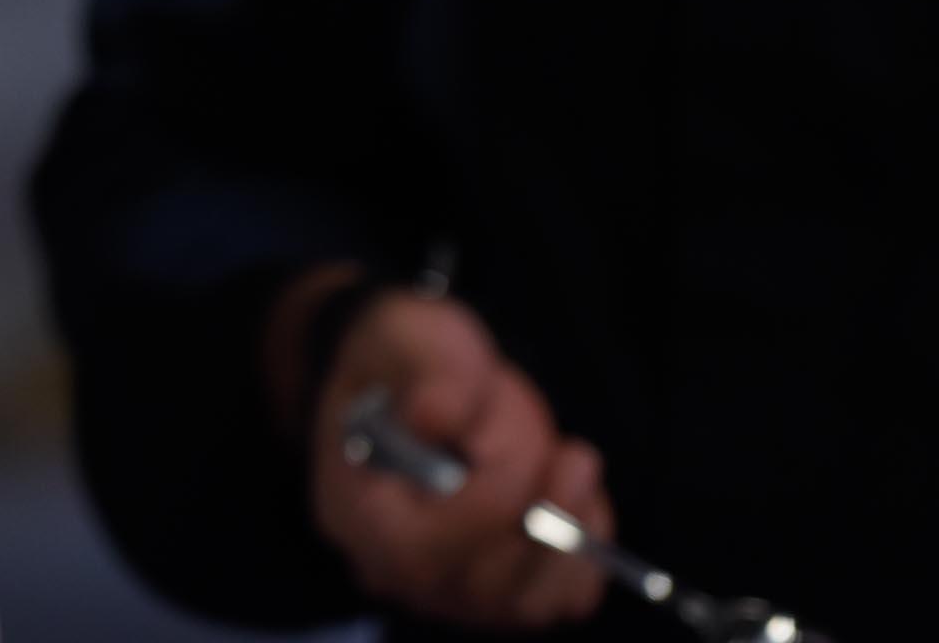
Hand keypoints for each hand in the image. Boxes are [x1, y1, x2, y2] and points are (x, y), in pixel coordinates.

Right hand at [307, 287, 613, 630]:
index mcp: (356, 509)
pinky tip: (577, 501)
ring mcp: (443, 588)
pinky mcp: (491, 591)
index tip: (527, 439)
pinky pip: (552, 601)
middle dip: (543, 515)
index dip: (491, 503)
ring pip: (525, 602)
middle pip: (483, 583)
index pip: (424, 548)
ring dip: (570, 535)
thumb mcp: (412, 336)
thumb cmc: (406, 358)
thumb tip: (434, 417)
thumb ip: (432, 373)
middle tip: (574, 453)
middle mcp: (392, 567)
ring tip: (573, 466)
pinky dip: (581, 557)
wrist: (407, 377)